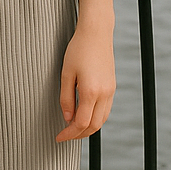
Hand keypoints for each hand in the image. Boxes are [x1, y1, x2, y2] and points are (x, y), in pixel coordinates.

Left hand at [56, 25, 115, 142]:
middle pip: (94, 125)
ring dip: (88, 128)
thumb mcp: (66, 73)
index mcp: (91, 91)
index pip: (81, 123)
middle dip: (79, 135)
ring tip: (73, 129)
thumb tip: (67, 118)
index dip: (69, 134)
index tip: (58, 137)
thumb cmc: (78, 49)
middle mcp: (104, 94)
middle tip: (64, 136)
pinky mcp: (112, 87)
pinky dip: (95, 118)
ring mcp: (111, 91)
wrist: (96, 32)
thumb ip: (66, 98)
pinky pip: (106, 110)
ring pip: (102, 120)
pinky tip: (84, 116)